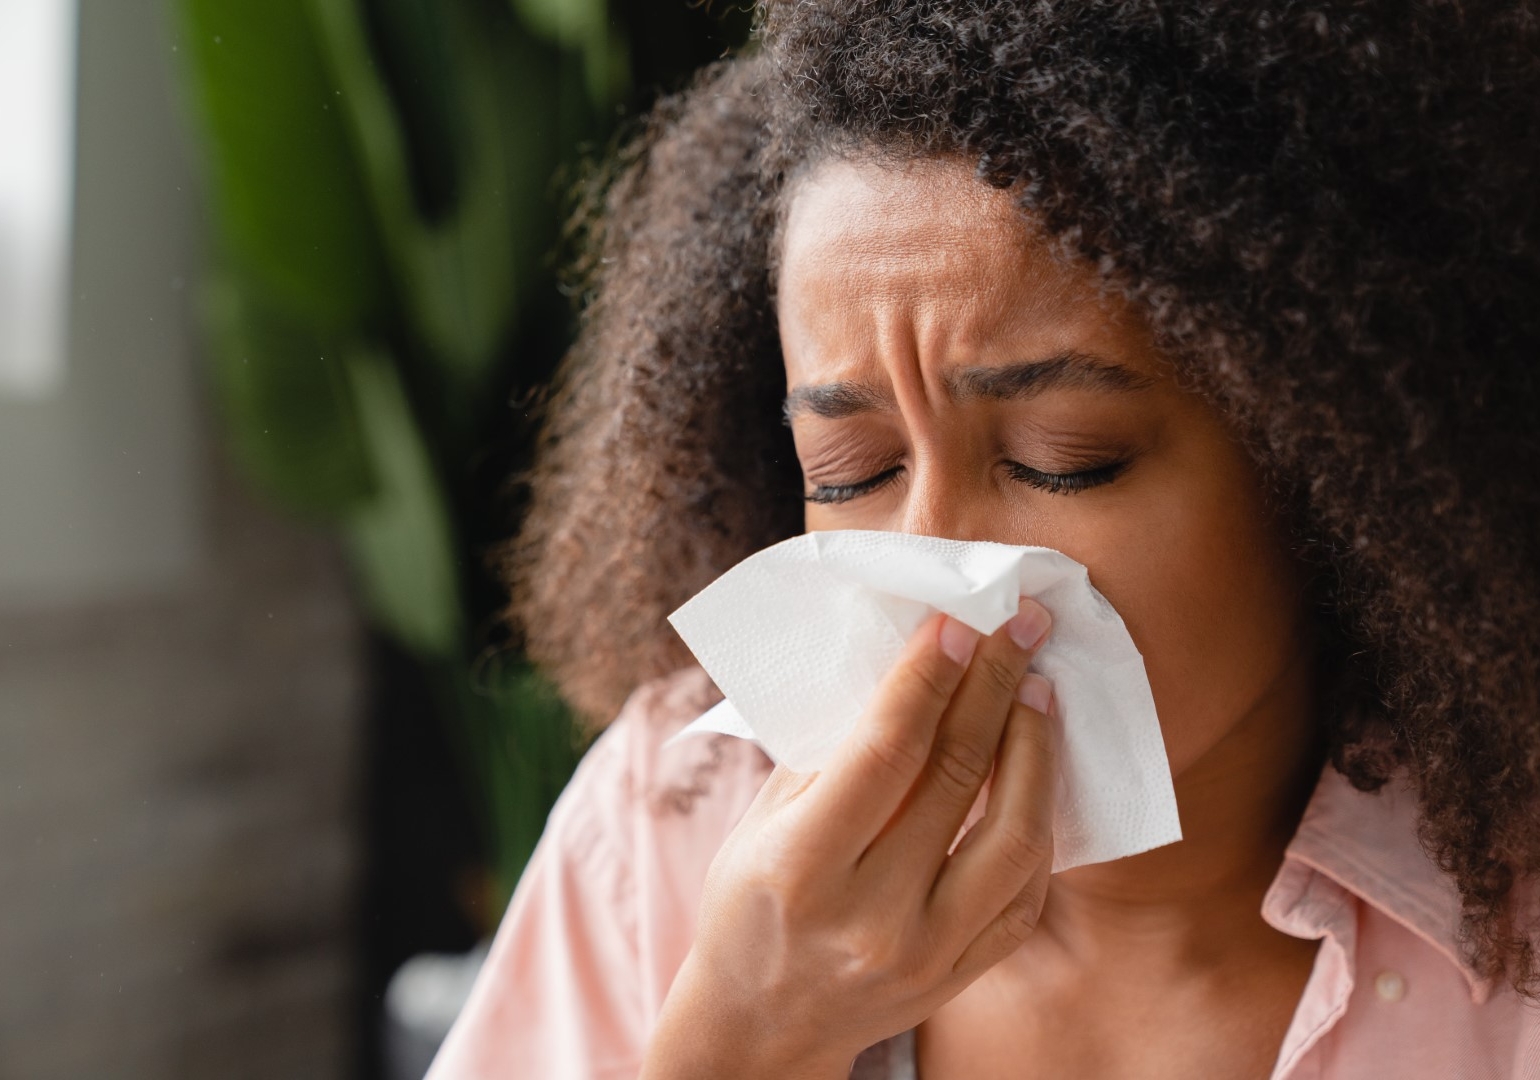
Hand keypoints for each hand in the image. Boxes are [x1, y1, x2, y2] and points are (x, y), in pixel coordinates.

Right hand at [641, 600, 1057, 1078]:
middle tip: (1018, 625)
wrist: (760, 1023)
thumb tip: (902, 666)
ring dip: (1035, 748)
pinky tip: (1035, 769)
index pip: (885, 752)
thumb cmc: (750, 904)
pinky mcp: (962, 974)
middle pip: (956, 777)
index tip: (958, 620)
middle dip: (993, 684)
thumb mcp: (760, 824)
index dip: (927, 677)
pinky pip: (1027, 890)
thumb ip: (827, 754)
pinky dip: (1040, 821)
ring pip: (1015, 835)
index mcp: (802, 866)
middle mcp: (870, 916)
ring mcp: (926, 952)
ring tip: (1036, 688)